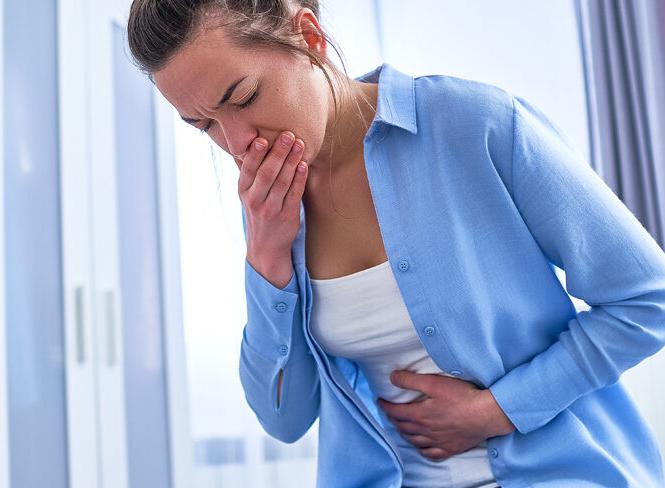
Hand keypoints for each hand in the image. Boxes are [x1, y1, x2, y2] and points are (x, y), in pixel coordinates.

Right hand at [238, 132, 307, 286]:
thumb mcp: (247, 194)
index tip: (261, 139)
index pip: (248, 170)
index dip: (255, 155)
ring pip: (282, 182)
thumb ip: (250, 172)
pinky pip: (294, 195)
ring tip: (299, 144)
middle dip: (278, 153)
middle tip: (288, 135)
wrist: (265, 247)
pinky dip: (299, 179)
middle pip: (267, 174)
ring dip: (292, 162)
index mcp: (243, 191)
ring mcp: (271, 209)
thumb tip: (251, 142)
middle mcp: (255, 200)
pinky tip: (304, 166)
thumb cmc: (258, 211)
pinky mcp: (287, 216)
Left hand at [376, 370, 514, 460]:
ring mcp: (438, 442)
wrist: (486, 415)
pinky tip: (422, 446)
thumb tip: (392, 378)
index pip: (396, 412)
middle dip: (394, 419)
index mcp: (420, 415)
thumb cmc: (462, 397)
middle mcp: (426, 431)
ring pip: (414, 441)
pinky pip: (431, 454)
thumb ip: (410, 380)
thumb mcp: (433, 383)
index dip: (385, 406)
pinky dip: (422, 449)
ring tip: (402, 427)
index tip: (380, 401)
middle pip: (403, 427)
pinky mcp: (450, 448)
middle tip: (390, 412)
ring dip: (405, 433)